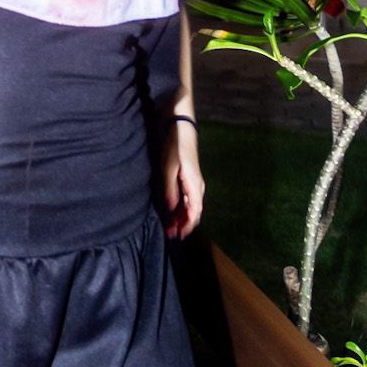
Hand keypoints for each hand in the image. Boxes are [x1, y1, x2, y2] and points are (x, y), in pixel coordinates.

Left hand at [162, 117, 203, 239]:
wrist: (182, 131)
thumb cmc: (175, 149)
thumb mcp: (168, 169)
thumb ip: (170, 190)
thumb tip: (170, 209)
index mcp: (195, 186)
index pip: (195, 212)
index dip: (187, 225)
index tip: (178, 235)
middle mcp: (198, 187)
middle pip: (193, 212)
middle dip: (183, 224)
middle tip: (170, 234)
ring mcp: (195, 184)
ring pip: (190, 207)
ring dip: (181, 217)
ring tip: (169, 226)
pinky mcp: (190, 180)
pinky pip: (188, 199)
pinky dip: (181, 208)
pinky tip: (172, 213)